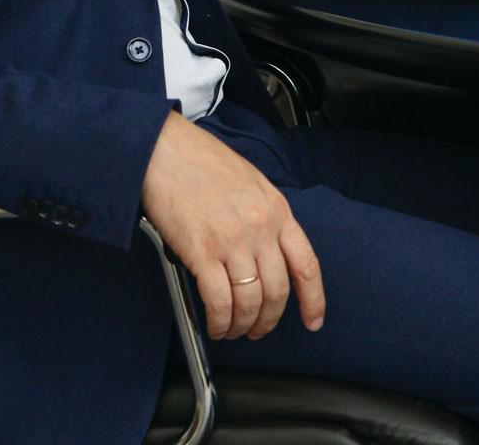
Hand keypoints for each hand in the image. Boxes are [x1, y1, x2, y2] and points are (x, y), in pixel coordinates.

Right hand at [141, 110, 324, 340]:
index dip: (314, 300)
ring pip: (249, 302)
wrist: (164, 149)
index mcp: (276, 209)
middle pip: (277, 292)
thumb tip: (266, 253)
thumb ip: (264, 216)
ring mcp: (232, 240)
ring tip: (231, 329)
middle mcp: (260, 227)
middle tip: (257, 329)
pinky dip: (219, 322)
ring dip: (242, 325)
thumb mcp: (250, 182)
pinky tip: (215, 325)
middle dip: (268, 320)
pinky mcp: (202, 252)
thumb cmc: (200, 160)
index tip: (313, 321)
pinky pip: (220, 302)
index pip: (306, 264)